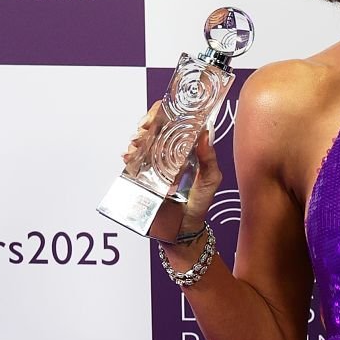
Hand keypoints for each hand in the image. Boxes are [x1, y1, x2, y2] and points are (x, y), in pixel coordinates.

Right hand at [121, 99, 222, 244]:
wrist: (184, 227)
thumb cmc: (200, 203)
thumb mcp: (211, 180)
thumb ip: (209, 158)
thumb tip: (205, 132)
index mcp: (185, 148)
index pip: (174, 121)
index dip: (166, 112)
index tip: (161, 112)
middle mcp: (168, 152)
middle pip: (154, 128)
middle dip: (146, 122)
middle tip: (144, 128)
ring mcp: (154, 163)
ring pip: (141, 142)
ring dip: (136, 138)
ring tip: (136, 143)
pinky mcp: (143, 176)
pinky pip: (132, 161)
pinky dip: (128, 155)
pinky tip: (128, 156)